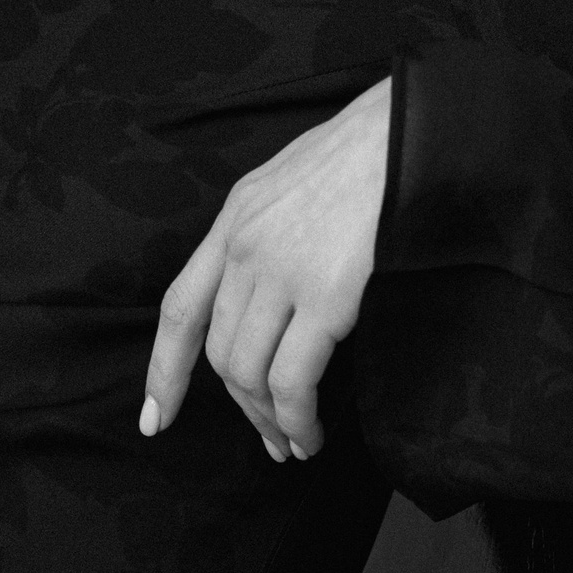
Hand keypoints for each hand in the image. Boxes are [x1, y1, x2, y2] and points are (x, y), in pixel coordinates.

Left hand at [141, 74, 390, 461]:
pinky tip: (311, 433)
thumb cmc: (373, 150)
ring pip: (249, 374)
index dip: (164, 369)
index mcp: (236, 217)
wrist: (416, 128)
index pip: (180, 306)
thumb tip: (275, 287)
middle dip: (241, 408)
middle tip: (271, 440)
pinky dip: (296, 418)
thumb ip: (273, 228)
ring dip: (271, 422)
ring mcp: (281, 271)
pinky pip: (292, 379)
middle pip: (218, 352)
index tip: (156, 416)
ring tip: (297, 444)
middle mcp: (245, 246)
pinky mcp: (325, 296)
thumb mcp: (296, 178)